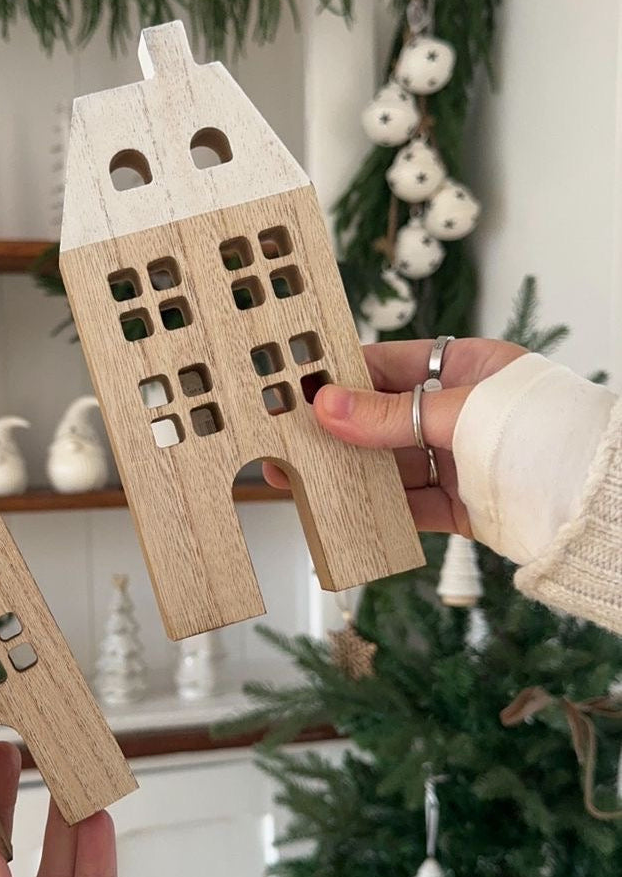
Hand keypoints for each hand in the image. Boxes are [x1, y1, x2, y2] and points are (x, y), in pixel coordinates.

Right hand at [264, 337, 525, 534]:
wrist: (601, 507)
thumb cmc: (551, 434)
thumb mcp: (464, 413)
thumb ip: (391, 415)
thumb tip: (326, 406)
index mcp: (468, 369)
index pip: (389, 365)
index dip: (342, 375)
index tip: (298, 385)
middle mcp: (461, 413)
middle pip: (383, 419)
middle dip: (336, 431)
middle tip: (287, 439)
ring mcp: (461, 461)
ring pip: (391, 465)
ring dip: (350, 472)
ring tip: (303, 479)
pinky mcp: (463, 506)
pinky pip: (410, 506)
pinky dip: (378, 510)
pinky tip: (345, 511)